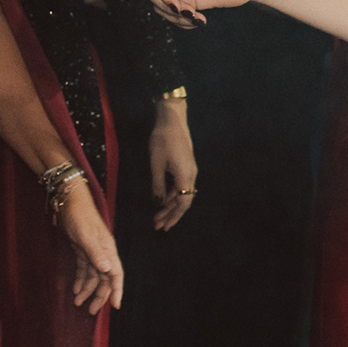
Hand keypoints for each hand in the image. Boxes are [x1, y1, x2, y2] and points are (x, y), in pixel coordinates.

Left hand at [58, 182, 123, 312]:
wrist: (70, 202)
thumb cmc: (80, 218)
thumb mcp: (86, 236)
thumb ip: (96, 253)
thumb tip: (108, 270)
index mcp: (107, 250)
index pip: (116, 274)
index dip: (116, 290)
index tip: (115, 306)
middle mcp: (103, 253)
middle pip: (105, 279)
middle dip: (99, 295)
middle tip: (91, 311)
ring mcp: (93, 252)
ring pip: (94, 277)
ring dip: (87, 290)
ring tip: (77, 303)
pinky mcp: (82, 250)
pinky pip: (84, 270)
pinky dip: (80, 280)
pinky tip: (75, 290)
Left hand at [148, 101, 196, 230]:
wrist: (172, 119)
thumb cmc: (162, 140)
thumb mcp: (156, 164)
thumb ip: (157, 185)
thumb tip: (157, 203)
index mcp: (185, 175)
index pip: (183, 203)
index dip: (174, 217)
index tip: (163, 227)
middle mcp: (191, 175)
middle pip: (184, 200)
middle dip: (171, 214)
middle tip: (157, 225)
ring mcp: (189, 170)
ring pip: (182, 193)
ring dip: (170, 205)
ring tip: (157, 215)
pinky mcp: (185, 165)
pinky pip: (180, 185)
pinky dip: (171, 195)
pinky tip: (161, 199)